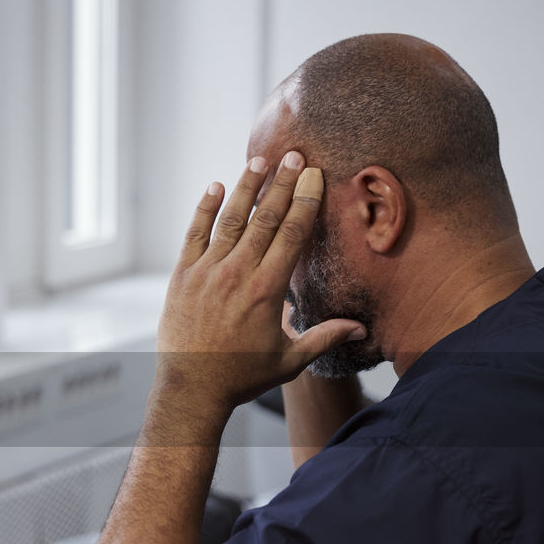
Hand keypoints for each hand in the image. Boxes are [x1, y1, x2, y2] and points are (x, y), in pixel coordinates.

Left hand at [153, 151, 365, 419]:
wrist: (191, 388)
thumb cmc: (241, 376)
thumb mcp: (289, 360)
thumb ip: (324, 338)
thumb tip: (361, 329)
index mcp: (267, 289)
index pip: (292, 234)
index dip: (306, 201)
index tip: (315, 175)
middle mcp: (237, 273)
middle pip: (265, 218)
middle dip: (282, 184)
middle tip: (295, 155)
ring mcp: (207, 271)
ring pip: (230, 220)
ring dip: (245, 187)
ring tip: (259, 161)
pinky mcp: (182, 276)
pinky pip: (194, 234)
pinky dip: (204, 209)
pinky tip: (215, 187)